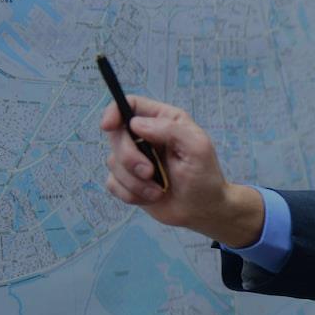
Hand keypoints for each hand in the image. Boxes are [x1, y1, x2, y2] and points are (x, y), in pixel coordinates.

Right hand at [100, 94, 263, 245]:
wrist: (203, 210)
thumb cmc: (205, 177)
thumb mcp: (197, 148)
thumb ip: (170, 129)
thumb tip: (136, 124)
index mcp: (165, 120)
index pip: (131, 104)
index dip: (114, 111)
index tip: (109, 126)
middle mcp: (146, 136)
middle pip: (116, 134)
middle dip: (129, 157)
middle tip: (149, 172)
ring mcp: (135, 158)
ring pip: (113, 162)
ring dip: (134, 181)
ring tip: (158, 190)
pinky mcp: (128, 180)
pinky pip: (112, 183)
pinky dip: (130, 193)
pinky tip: (151, 197)